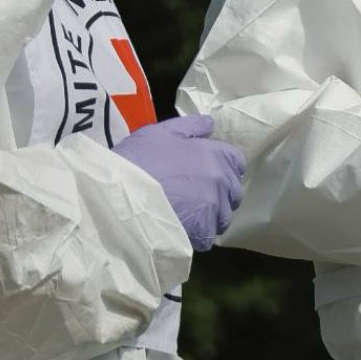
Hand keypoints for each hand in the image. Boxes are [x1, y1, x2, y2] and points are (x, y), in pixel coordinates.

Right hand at [113, 115, 245, 250]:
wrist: (123, 194)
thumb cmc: (141, 158)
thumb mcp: (162, 132)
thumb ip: (191, 127)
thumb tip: (210, 124)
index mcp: (215, 155)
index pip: (237, 162)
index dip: (224, 167)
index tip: (209, 172)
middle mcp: (221, 181)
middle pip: (233, 191)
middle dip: (220, 194)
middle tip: (196, 195)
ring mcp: (214, 208)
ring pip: (223, 216)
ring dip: (211, 216)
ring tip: (189, 215)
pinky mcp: (203, 232)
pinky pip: (208, 236)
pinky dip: (198, 234)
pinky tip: (181, 228)